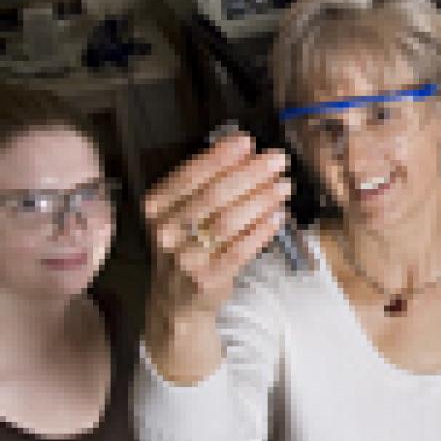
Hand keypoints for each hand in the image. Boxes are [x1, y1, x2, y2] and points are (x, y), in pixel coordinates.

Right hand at [144, 133, 290, 320]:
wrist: (178, 299)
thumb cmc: (188, 245)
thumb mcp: (184, 211)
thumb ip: (209, 181)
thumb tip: (244, 147)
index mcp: (156, 207)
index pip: (188, 175)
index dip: (219, 157)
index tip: (247, 141)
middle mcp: (166, 232)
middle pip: (212, 196)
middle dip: (250, 174)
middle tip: (277, 159)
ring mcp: (186, 258)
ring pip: (227, 223)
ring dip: (261, 200)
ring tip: (283, 185)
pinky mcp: (208, 280)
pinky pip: (239, 251)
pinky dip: (261, 231)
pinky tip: (278, 216)